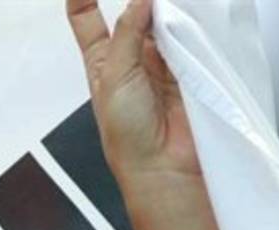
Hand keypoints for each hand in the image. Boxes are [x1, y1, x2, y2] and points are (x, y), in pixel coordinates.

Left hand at [66, 0, 201, 186]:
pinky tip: (189, 15)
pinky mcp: (189, 67)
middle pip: (133, 12)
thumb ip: (127, 34)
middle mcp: (130, 58)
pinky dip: (190, 23)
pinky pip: (190, 35)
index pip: (87, 19)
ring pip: (163, 20)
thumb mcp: (114, 77)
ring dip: (167, 8)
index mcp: (101, 61)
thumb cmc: (127, 135)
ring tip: (168, 5)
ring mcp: (161, 61)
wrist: (162, 165)